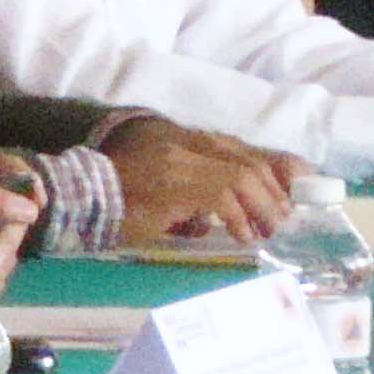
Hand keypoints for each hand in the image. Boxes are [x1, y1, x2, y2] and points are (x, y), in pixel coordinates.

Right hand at [100, 115, 298, 244]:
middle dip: (273, 191)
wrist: (78, 195)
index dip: (274, 167)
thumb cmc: (114, 197)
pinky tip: (239, 235)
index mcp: (181, 139)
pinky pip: (221, 196)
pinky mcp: (175, 182)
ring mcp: (180, 160)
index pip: (240, 147)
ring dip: (261, 205)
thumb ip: (187, 193)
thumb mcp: (159, 188)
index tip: (295, 188)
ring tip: (266, 231)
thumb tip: (210, 221)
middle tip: (282, 221)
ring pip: (241, 175)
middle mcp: (184, 142)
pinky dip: (237, 216)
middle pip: (247, 159)